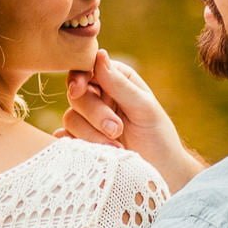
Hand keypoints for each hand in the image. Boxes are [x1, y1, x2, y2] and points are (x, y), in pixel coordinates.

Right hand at [60, 49, 206, 192]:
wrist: (160, 173)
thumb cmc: (157, 136)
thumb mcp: (144, 107)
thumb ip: (120, 84)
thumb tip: (99, 55)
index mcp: (115, 80)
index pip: (87, 69)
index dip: (79, 77)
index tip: (79, 89)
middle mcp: (99, 96)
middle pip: (77, 95)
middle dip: (95, 113)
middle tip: (117, 129)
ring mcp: (88, 121)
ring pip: (71, 118)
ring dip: (92, 134)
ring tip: (117, 148)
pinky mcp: (81, 142)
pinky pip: (66, 140)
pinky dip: (77, 146)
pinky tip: (91, 153)